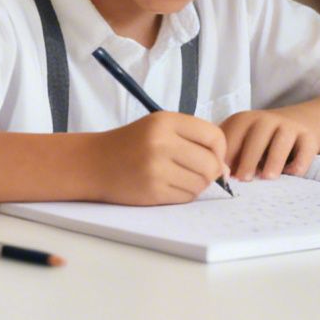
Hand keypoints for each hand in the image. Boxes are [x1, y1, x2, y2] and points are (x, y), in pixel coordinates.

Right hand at [95, 111, 227, 204]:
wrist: (94, 163)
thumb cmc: (132, 144)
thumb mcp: (160, 127)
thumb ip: (193, 138)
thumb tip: (225, 168)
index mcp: (166, 122)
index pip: (214, 136)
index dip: (220, 150)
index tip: (214, 157)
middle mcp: (161, 143)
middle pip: (210, 164)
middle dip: (211, 172)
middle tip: (199, 172)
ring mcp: (156, 169)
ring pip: (200, 183)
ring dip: (197, 185)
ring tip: (180, 178)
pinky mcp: (152, 191)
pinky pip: (186, 197)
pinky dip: (184, 194)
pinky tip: (169, 186)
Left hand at [220, 110, 319, 179]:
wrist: (298, 122)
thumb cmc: (260, 140)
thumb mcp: (241, 140)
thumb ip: (229, 155)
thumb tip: (219, 175)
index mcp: (244, 120)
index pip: (232, 135)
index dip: (226, 156)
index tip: (222, 175)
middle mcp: (267, 120)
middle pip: (257, 137)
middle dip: (248, 159)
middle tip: (243, 179)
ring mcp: (289, 127)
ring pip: (282, 141)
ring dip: (274, 159)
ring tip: (267, 177)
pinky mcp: (308, 137)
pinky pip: (305, 150)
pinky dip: (299, 163)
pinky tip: (291, 174)